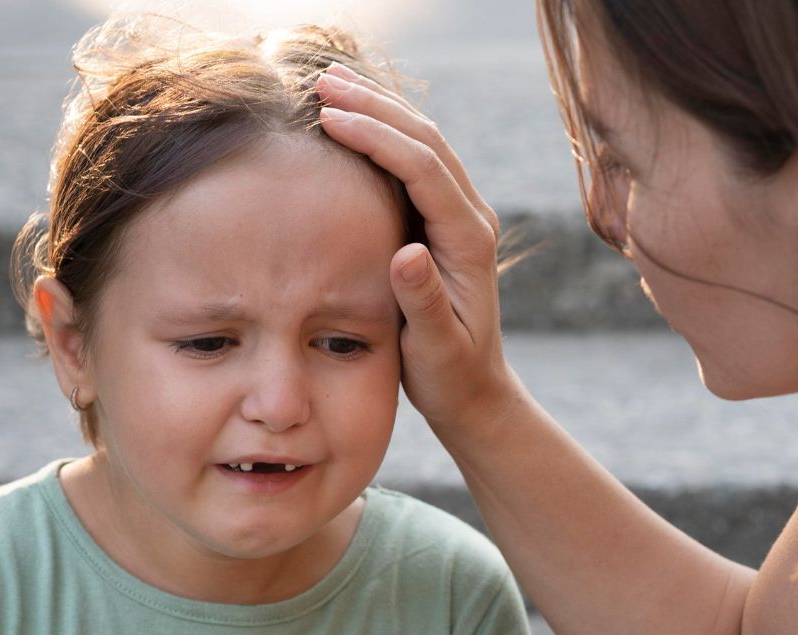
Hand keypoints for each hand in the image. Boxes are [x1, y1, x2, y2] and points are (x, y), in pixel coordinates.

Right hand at [313, 64, 523, 440]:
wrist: (475, 390)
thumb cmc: (451, 375)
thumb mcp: (436, 348)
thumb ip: (424, 301)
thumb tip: (406, 252)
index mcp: (469, 241)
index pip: (423, 169)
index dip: (377, 137)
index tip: (330, 119)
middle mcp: (471, 218)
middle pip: (426, 140)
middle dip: (374, 105)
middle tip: (322, 80)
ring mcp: (460, 215)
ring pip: (423, 142)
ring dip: (379, 108)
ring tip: (331, 80)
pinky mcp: (443, 221)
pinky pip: (415, 160)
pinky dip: (383, 131)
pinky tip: (351, 116)